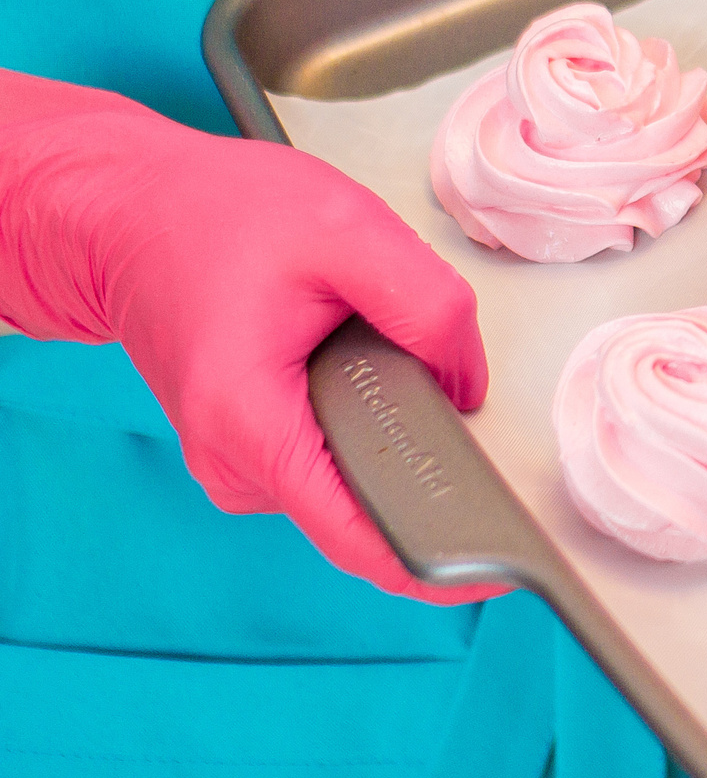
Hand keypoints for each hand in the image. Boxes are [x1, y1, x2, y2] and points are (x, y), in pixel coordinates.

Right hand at [0, 73, 501, 601]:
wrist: (129, 214)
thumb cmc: (218, 216)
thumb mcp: (348, 229)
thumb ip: (427, 307)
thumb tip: (467, 386)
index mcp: (250, 424)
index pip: (357, 538)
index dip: (441, 559)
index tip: (505, 564)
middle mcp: (234, 465)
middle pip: (365, 511)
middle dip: (431, 470)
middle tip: (462, 397)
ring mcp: (238, 464)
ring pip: (354, 483)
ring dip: (395, 435)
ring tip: (392, 357)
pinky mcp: (251, 449)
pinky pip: (332, 460)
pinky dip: (366, 424)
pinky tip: (365, 369)